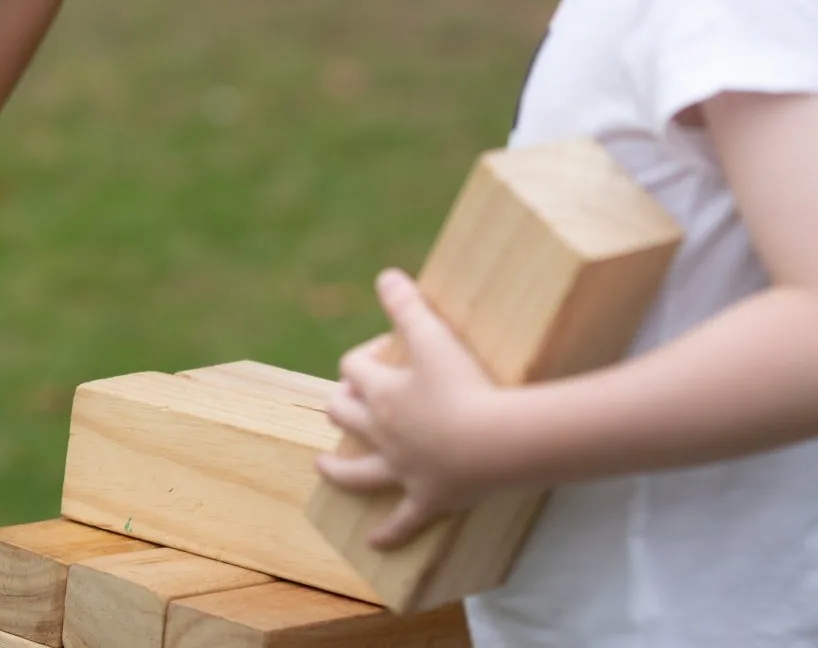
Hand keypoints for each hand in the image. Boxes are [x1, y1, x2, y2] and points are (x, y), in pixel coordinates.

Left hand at [316, 269, 501, 548]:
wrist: (496, 441)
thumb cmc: (464, 383)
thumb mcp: (433, 333)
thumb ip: (407, 303)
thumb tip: (384, 275)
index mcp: (381, 392)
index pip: (354, 368)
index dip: (364, 354)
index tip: (388, 347)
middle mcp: (384, 433)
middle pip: (345, 416)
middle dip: (341, 406)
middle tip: (344, 401)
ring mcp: (404, 470)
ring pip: (358, 473)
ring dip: (338, 470)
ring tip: (321, 468)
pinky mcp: (429, 499)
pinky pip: (402, 523)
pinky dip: (388, 533)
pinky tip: (373, 542)